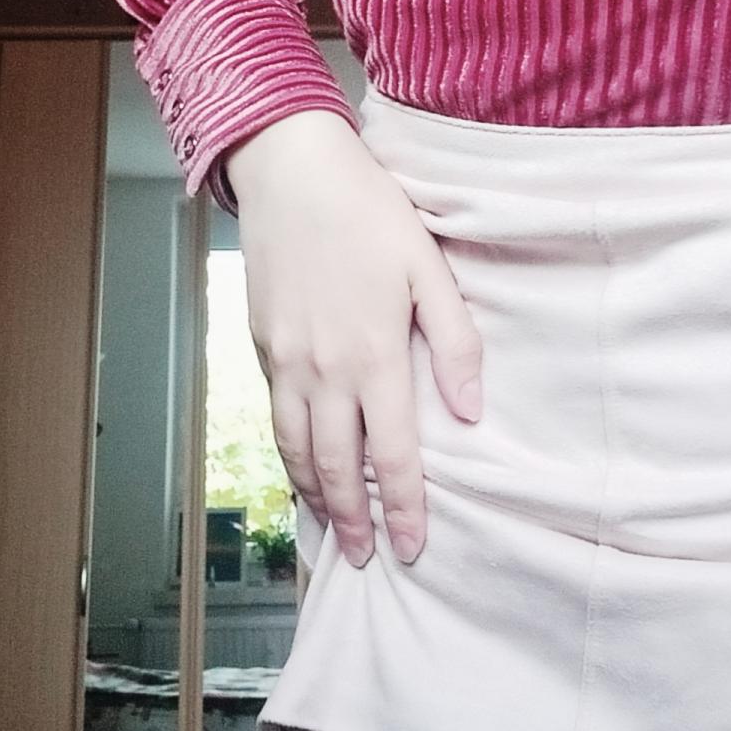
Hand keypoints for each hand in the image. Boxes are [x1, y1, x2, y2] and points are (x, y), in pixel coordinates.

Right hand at [223, 110, 484, 567]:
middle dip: (352, 522)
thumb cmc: (370, 212)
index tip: (413, 548)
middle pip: (336, 468)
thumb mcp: (429, 267)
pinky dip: (287, 453)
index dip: (405, 509)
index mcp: (374, 356)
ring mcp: (285, 360)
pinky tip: (300, 465)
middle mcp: (323, 370)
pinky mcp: (260, 343)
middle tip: (366, 559)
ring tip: (331, 529)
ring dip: (314, 496)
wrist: (291, 171)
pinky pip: (274, 415)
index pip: (391, 456)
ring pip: (295, 449)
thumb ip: (454, 341)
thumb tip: (470, 411)